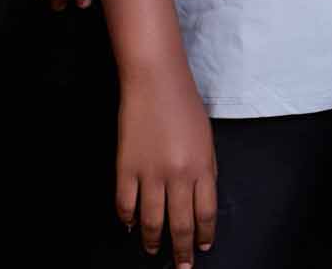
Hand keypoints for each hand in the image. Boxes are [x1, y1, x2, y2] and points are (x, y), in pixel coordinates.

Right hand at [116, 63, 216, 268]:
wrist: (155, 81)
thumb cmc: (184, 105)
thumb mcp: (207, 138)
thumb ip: (207, 170)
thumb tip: (201, 200)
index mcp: (202, 167)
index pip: (205, 213)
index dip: (204, 235)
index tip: (203, 247)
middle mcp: (178, 175)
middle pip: (180, 224)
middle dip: (182, 250)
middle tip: (182, 265)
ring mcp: (150, 173)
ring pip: (152, 221)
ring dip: (154, 241)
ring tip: (154, 251)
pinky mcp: (125, 168)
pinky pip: (125, 204)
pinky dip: (128, 219)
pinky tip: (131, 226)